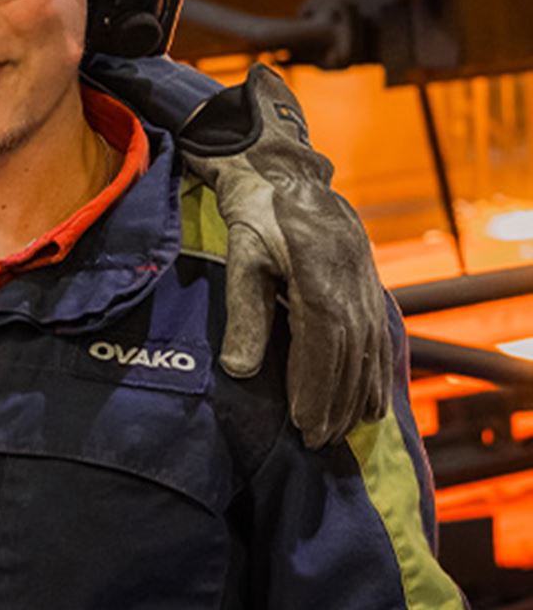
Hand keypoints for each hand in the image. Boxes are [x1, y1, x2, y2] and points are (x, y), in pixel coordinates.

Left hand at [182, 64, 391, 447]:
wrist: (283, 173)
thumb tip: (239, 372)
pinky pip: (377, 335)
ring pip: (368, 349)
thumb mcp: (241, 260)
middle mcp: (352, 284)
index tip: (303, 427)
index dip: (315, 390)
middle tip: (318, 441)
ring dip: (358, 394)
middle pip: (350, 356)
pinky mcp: (368, 281)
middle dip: (335, 403)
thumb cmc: (253, 215)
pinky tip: (371, 398)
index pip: (323, 348)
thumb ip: (245, 316)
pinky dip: (374, 370)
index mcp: (320, 279)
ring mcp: (366, 282)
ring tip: (343, 430)